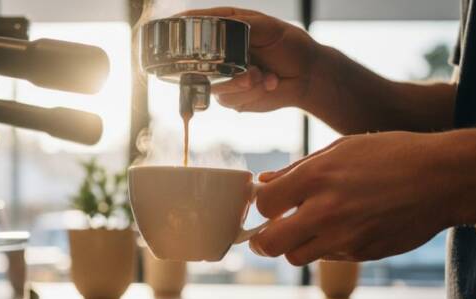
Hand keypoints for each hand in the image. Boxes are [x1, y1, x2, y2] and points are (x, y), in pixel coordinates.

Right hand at [179, 7, 323, 111]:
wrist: (307, 76)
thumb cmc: (290, 45)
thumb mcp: (267, 28)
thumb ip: (241, 25)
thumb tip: (216, 23)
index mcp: (226, 26)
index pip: (194, 23)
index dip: (179, 26)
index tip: (168, 27)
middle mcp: (220, 51)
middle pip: (197, 61)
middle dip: (226, 70)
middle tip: (253, 72)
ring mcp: (223, 75)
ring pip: (216, 86)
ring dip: (244, 85)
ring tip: (265, 77)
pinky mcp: (231, 96)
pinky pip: (229, 100)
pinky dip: (252, 94)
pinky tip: (268, 84)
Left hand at [250, 132, 463, 264]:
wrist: (444, 178)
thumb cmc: (392, 155)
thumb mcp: (342, 148)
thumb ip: (297, 169)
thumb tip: (264, 183)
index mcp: (316, 177)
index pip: (264, 205)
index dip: (263, 206)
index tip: (271, 204)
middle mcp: (326, 211)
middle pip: (271, 244)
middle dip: (263, 240)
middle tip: (268, 233)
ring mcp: (345, 237)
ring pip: (296, 257)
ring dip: (295, 246)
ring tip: (307, 229)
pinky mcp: (362, 253)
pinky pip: (329, 258)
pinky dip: (326, 247)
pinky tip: (343, 228)